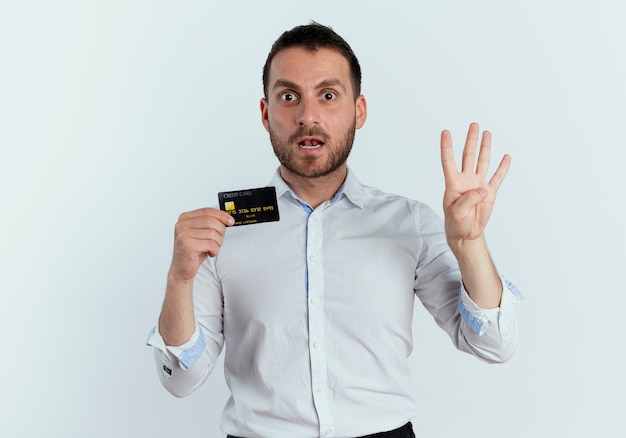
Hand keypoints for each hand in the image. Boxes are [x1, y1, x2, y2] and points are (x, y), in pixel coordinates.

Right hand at [169, 208, 234, 281]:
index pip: (207, 211)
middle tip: (218, 240)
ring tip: (212, 248)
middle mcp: (182, 225)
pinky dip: (215, 250)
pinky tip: (210, 253)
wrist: (182, 268)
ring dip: (218, 243)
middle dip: (220, 231)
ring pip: (212, 233)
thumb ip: (210, 224)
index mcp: (185, 218)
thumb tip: (226, 219)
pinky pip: (211, 244)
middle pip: (211, 221)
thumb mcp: (201, 234)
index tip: (230, 221)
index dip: (221, 215)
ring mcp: (183, 235)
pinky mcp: (187, 246)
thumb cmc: (193, 251)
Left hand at [441, 123, 509, 248]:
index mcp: (453, 184)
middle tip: (473, 125)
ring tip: (486, 133)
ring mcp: (478, 185)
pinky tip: (506, 157)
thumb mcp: (457, 213)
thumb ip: (468, 200)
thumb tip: (483, 189)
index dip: (447, 147)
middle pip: (468, 156)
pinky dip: (502, 167)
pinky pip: (497, 177)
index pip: (449, 162)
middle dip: (471, 140)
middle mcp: (466, 181)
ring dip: (485, 147)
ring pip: (482, 162)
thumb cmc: (456, 223)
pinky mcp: (489, 194)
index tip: (445, 132)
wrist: (466, 235)